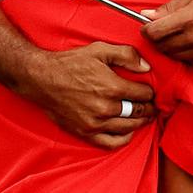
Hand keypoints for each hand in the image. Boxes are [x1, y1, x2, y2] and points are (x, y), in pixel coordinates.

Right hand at [20, 42, 156, 147]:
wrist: (41, 79)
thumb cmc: (70, 63)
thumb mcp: (99, 50)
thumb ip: (126, 55)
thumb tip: (146, 67)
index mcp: (112, 87)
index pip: (144, 95)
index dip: (150, 92)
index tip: (149, 91)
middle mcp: (106, 108)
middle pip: (139, 112)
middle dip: (148, 108)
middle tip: (150, 105)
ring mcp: (95, 123)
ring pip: (129, 128)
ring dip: (140, 122)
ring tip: (143, 116)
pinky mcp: (85, 132)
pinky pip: (111, 143)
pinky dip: (123, 139)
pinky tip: (127, 131)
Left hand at [141, 0, 192, 68]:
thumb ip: (169, 6)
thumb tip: (148, 15)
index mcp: (191, 16)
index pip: (156, 31)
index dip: (147, 30)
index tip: (147, 28)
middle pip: (162, 45)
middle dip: (158, 38)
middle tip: (163, 31)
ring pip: (172, 55)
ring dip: (171, 47)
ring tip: (181, 35)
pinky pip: (187, 62)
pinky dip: (185, 54)